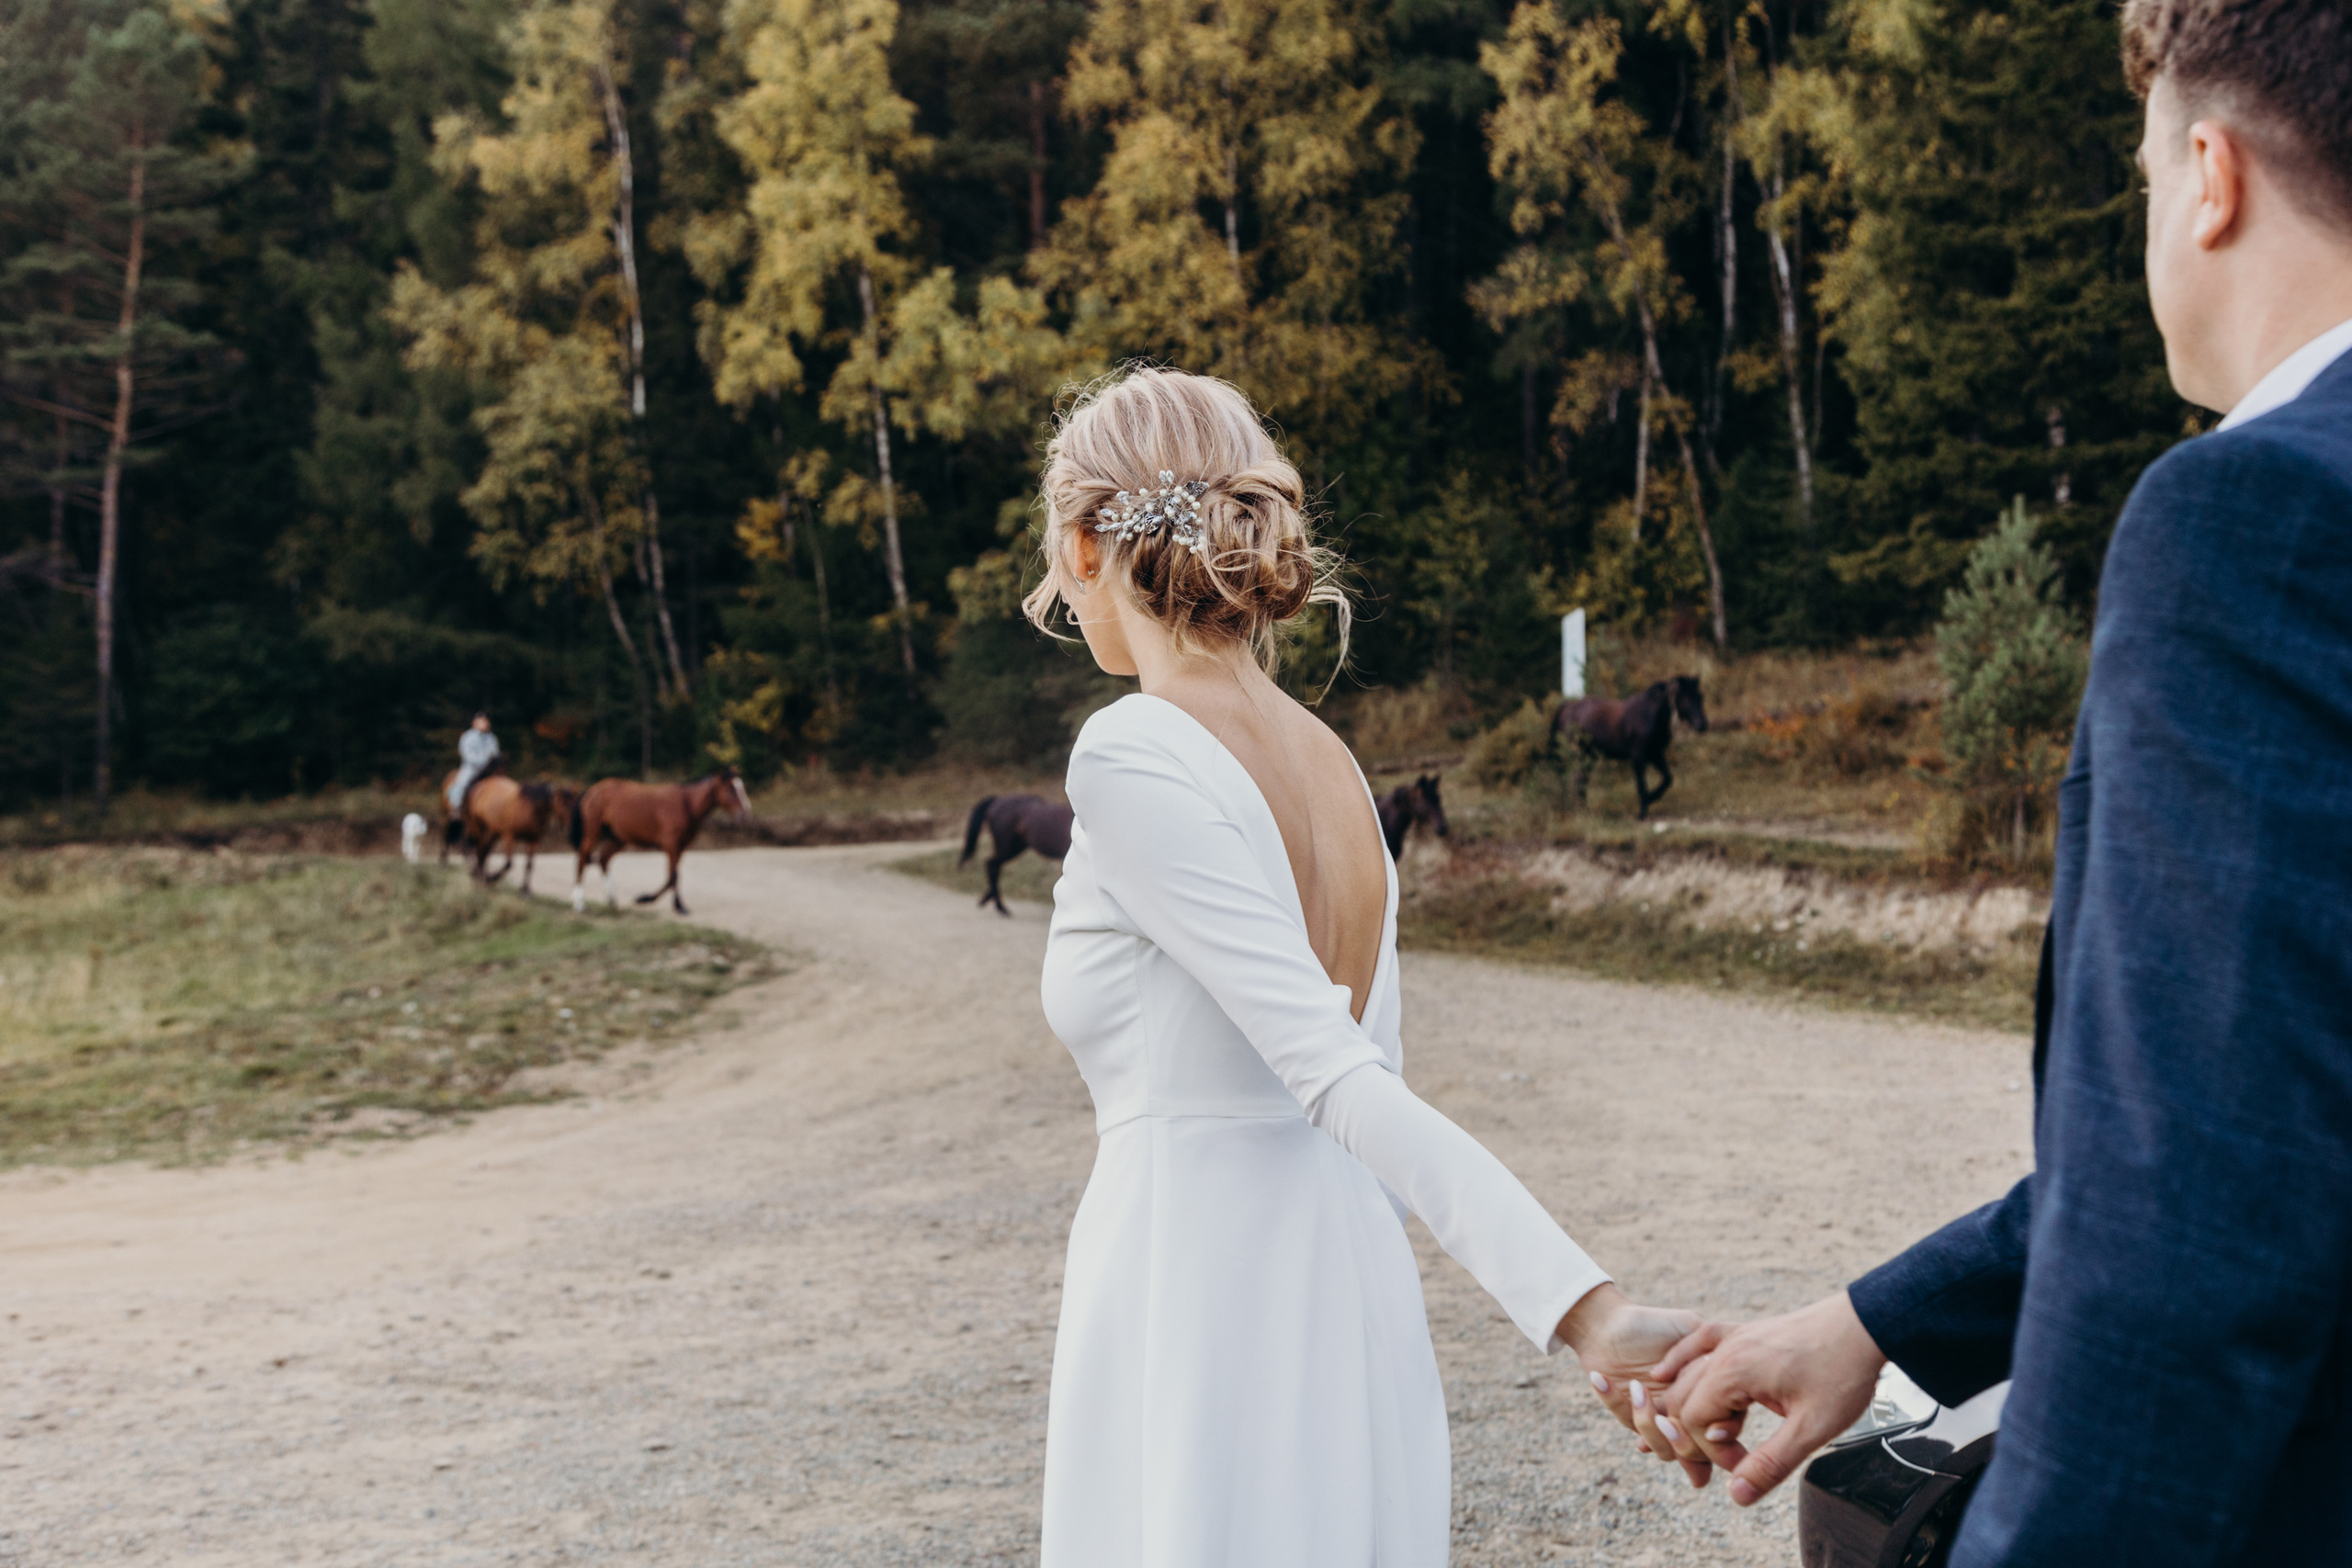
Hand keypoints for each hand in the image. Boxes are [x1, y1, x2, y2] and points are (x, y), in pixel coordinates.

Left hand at [1556, 1283, 1713, 1487]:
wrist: (1614, 1322)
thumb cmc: (1656, 1324)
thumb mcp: (1692, 1328)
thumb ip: (1715, 1347)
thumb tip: (1735, 1371)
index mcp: (1709, 1398)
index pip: (1725, 1432)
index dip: (1724, 1439)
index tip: (1714, 1430)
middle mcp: (1687, 1416)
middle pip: (1696, 1453)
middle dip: (1685, 1444)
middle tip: (1670, 1421)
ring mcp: (1659, 1419)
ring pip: (1663, 1449)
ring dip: (1649, 1423)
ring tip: (1638, 1389)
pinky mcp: (1628, 1415)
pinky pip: (1626, 1420)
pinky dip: (1614, 1401)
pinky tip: (1602, 1379)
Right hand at [1646, 1290, 1886, 1505]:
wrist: (1865, 1325)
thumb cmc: (1842, 1372)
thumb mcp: (1811, 1428)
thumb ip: (1770, 1463)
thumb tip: (1737, 1495)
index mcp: (1734, 1373)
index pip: (1694, 1420)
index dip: (1711, 1450)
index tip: (1744, 1464)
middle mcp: (1725, 1351)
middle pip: (1682, 1398)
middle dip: (1696, 1432)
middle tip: (1730, 1454)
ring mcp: (1734, 1338)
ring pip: (1687, 1373)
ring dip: (1690, 1405)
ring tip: (1715, 1430)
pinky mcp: (1745, 1331)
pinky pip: (1699, 1343)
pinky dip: (1679, 1361)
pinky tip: (1663, 1372)